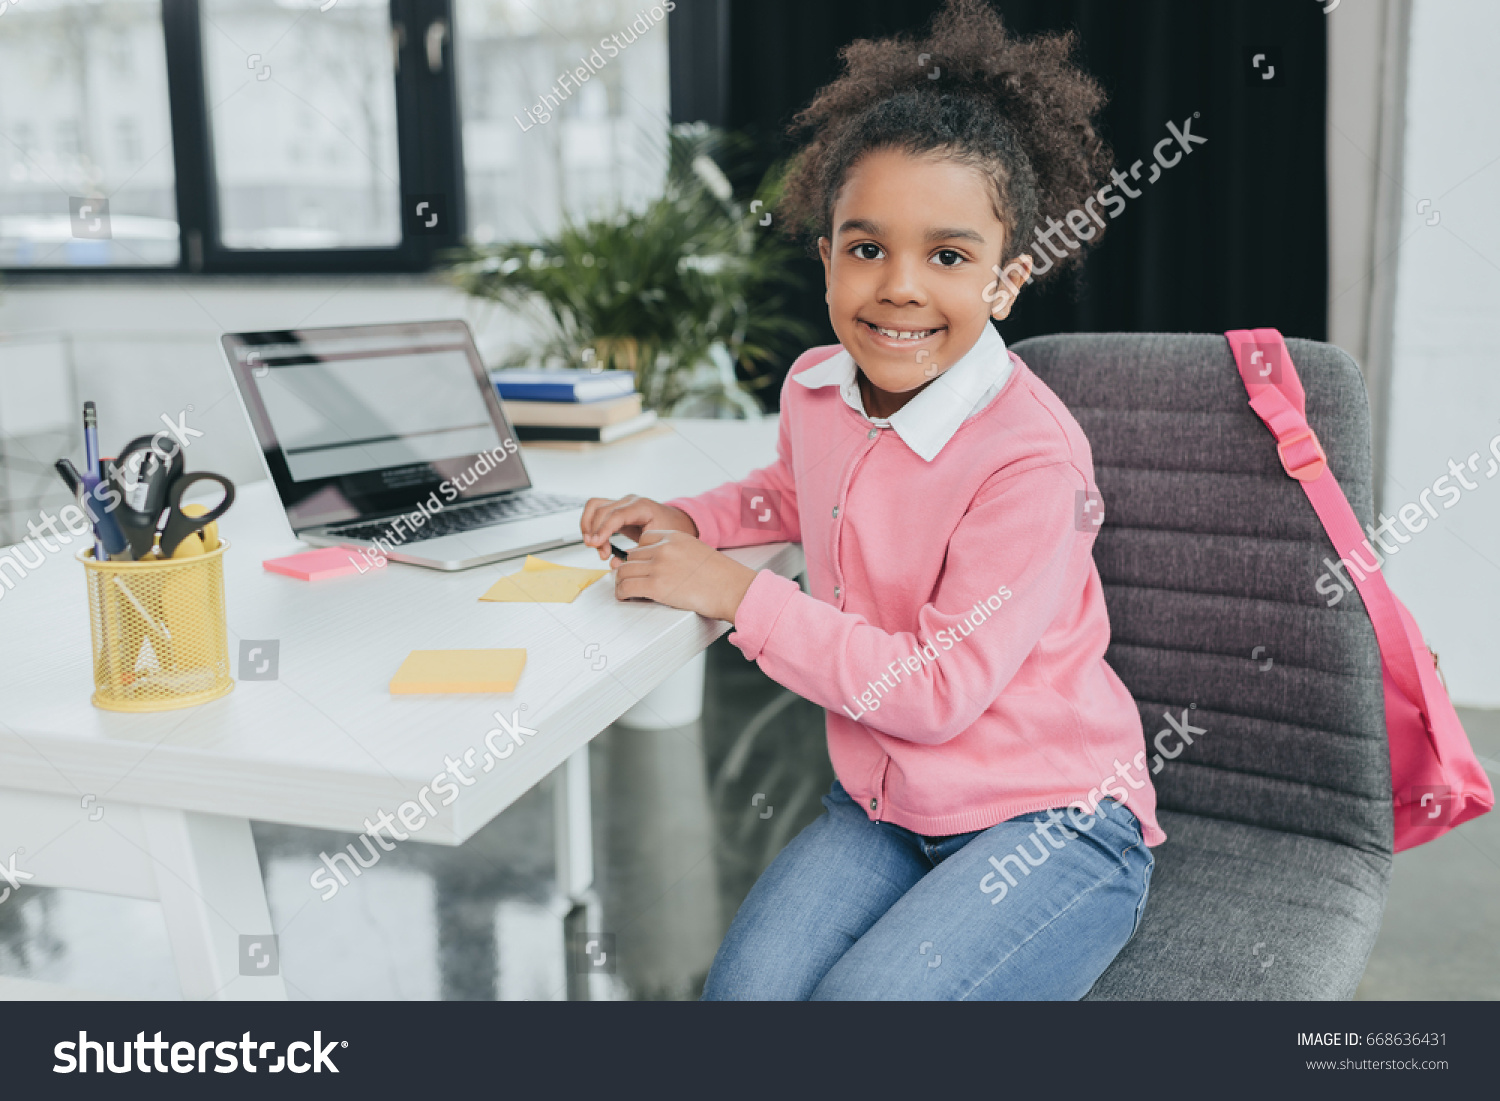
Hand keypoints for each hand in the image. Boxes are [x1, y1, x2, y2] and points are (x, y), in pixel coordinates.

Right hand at [581, 495, 697, 561]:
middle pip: (602, 510)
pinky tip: (594, 540)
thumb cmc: (670, 531)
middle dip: (596, 532)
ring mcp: (621, 503)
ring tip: (593, 545)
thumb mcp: (656, 544)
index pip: (617, 514)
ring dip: (588, 525)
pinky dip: (590, 524)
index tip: (595, 544)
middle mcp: (629, 501)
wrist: (675, 522)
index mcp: (643, 507)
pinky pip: (595, 510)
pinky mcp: (615, 509)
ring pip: (594, 506)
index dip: (603, 529)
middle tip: (600, 552)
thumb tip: (614, 563)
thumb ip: (635, 553)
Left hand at [611, 529, 756, 622]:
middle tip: (631, 581)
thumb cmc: (722, 577)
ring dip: (622, 582)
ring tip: (626, 590)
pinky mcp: (656, 586)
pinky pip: (626, 587)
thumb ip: (677, 554)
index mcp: (675, 537)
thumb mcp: (698, 553)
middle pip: (632, 556)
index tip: (640, 566)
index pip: (643, 540)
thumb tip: (659, 566)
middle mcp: (664, 548)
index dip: (640, 555)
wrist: (734, 589)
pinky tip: (625, 597)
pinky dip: (621, 593)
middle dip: (631, 570)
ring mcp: (659, 566)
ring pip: (624, 571)